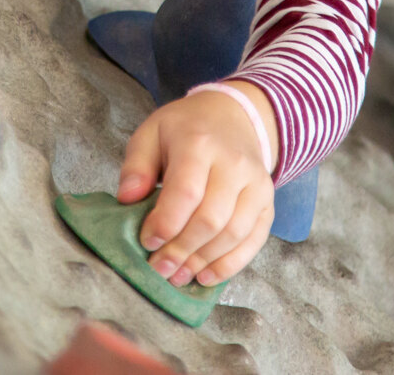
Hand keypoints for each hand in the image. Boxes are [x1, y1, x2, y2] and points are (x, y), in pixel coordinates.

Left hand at [118, 80, 279, 287]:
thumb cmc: (185, 129)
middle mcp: (234, 164)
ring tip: (177, 276)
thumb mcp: (151, 133)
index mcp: (199, 143)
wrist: (232, 116)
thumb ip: (136, 166)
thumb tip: (126, 200)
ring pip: (233, 234)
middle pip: (211, 219)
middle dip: (181, 250)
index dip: (165, 224)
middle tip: (159, 268)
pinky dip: (230, 264)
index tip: (146, 241)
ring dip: (203, 261)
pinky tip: (206, 276)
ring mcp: (256, 185)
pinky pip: (254, 240)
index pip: (186, 193)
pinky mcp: (267, 203)